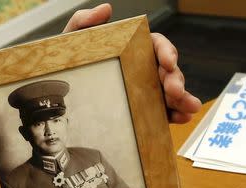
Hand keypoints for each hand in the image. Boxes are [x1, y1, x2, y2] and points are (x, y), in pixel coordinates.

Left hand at [63, 3, 201, 123]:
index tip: (168, 61)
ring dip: (182, 99)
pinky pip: (160, 112)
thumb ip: (84, 21)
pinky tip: (181, 119)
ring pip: (169, 92)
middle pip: (167, 71)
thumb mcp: (72, 40)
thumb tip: (106, 9)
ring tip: (189, 109)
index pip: (155, 46)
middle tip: (175, 91)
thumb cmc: (69, 61)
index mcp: (132, 48)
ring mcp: (144, 90)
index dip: (166, 51)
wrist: (56, 90)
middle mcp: (142, 68)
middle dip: (176, 80)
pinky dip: (173, 115)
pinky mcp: (141, 109)